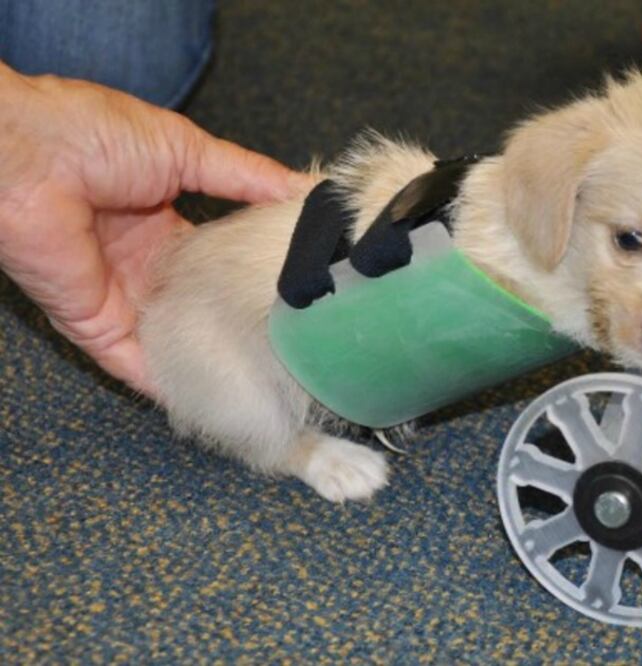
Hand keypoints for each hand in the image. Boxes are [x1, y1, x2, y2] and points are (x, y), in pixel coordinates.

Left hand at [0, 62, 311, 395]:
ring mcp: (119, 297)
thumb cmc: (95, 135)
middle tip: (295, 342)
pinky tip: (216, 401)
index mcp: (159, 219)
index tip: (300, 289)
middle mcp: (140, 263)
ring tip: (269, 380)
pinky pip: (138, 366)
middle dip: (238, 322)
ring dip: (211, 359)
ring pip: (173, 340)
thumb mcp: (189, 150)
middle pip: (198, 303)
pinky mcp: (97, 326)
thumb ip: (249, 177)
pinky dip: (172, 385)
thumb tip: (311, 191)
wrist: (25, 153)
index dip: (253, 273)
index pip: (215, 258)